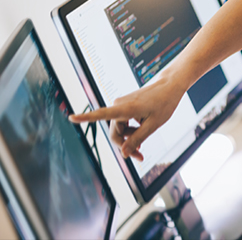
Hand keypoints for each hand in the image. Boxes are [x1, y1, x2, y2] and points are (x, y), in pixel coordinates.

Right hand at [69, 75, 184, 160]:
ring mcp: (122, 104)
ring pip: (120, 129)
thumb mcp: (153, 125)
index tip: (71, 117)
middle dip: (125, 145)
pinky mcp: (126, 105)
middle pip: (115, 132)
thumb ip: (137, 139)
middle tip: (140, 156)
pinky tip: (142, 132)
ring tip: (143, 146)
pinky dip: (131, 130)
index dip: (86, 117)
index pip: (102, 114)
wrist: (170, 85)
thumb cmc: (164, 103)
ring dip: (130, 138)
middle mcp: (120, 105)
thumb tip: (123, 154)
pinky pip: (124, 122)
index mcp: (126, 108)